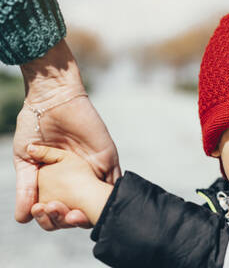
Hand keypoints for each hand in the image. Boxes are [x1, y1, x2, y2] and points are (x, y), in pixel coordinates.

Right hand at [14, 40, 120, 229]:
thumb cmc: (34, 126)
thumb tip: (23, 219)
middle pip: (84, 208)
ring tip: (81, 215)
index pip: (63, 207)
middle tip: (67, 217)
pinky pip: (115, 180)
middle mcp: (80, 177)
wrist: (51, 100)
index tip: (47, 216)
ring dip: (94, 211)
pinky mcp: (107, 157)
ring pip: (100, 199)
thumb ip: (26, 188)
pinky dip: (111, 194)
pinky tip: (105, 204)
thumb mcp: (26, 160)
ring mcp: (95, 168)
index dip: (57, 218)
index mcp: (60, 180)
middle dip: (76, 218)